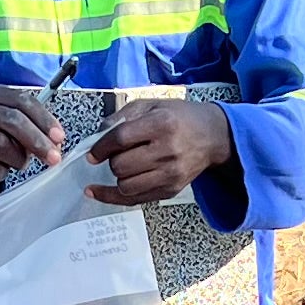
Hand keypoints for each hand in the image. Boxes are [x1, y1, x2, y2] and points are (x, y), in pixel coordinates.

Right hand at [0, 84, 63, 204]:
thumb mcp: (13, 126)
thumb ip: (34, 126)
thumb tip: (56, 141)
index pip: (23, 100)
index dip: (44, 119)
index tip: (59, 137)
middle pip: (13, 120)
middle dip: (38, 141)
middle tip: (53, 157)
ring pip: (3, 144)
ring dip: (19, 159)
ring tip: (17, 162)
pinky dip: (3, 172)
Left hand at [90, 96, 238, 207]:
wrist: (212, 136)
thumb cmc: (180, 118)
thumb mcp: (152, 104)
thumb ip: (123, 115)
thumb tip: (99, 134)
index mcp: (162, 124)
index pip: (120, 139)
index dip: (100, 147)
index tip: (93, 153)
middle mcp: (167, 151)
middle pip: (121, 165)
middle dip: (111, 160)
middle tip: (116, 154)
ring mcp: (170, 174)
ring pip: (126, 186)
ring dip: (117, 176)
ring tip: (123, 166)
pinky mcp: (170, 190)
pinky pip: (135, 199)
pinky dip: (114, 197)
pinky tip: (100, 192)